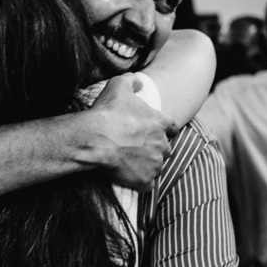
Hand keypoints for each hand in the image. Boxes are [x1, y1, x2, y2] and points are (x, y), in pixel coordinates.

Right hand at [80, 73, 174, 190]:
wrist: (95, 139)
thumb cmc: (107, 112)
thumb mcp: (118, 85)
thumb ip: (132, 81)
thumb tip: (139, 82)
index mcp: (161, 123)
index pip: (172, 128)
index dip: (162, 130)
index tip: (151, 131)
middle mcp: (163, 145)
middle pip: (165, 149)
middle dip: (154, 149)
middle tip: (135, 149)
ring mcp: (155, 164)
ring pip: (156, 167)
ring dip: (146, 166)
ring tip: (128, 164)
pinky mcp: (144, 181)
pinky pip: (146, 185)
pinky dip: (139, 182)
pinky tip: (127, 178)